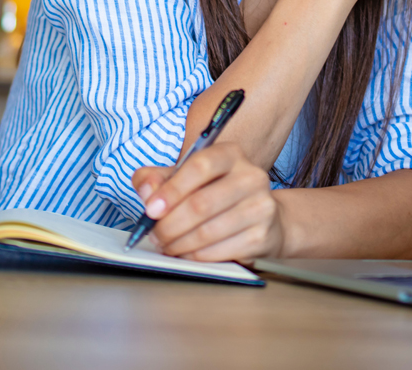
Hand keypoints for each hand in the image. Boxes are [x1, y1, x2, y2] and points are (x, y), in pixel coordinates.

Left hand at [131, 142, 282, 262]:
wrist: (265, 218)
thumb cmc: (217, 194)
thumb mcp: (186, 178)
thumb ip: (159, 179)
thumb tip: (146, 192)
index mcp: (230, 154)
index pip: (199, 166)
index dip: (172, 190)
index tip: (151, 209)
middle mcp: (251, 176)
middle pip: (201, 203)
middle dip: (170, 225)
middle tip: (155, 235)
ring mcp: (261, 207)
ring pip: (208, 231)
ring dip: (179, 243)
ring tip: (167, 245)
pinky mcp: (262, 236)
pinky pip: (220, 251)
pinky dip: (196, 256)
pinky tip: (186, 253)